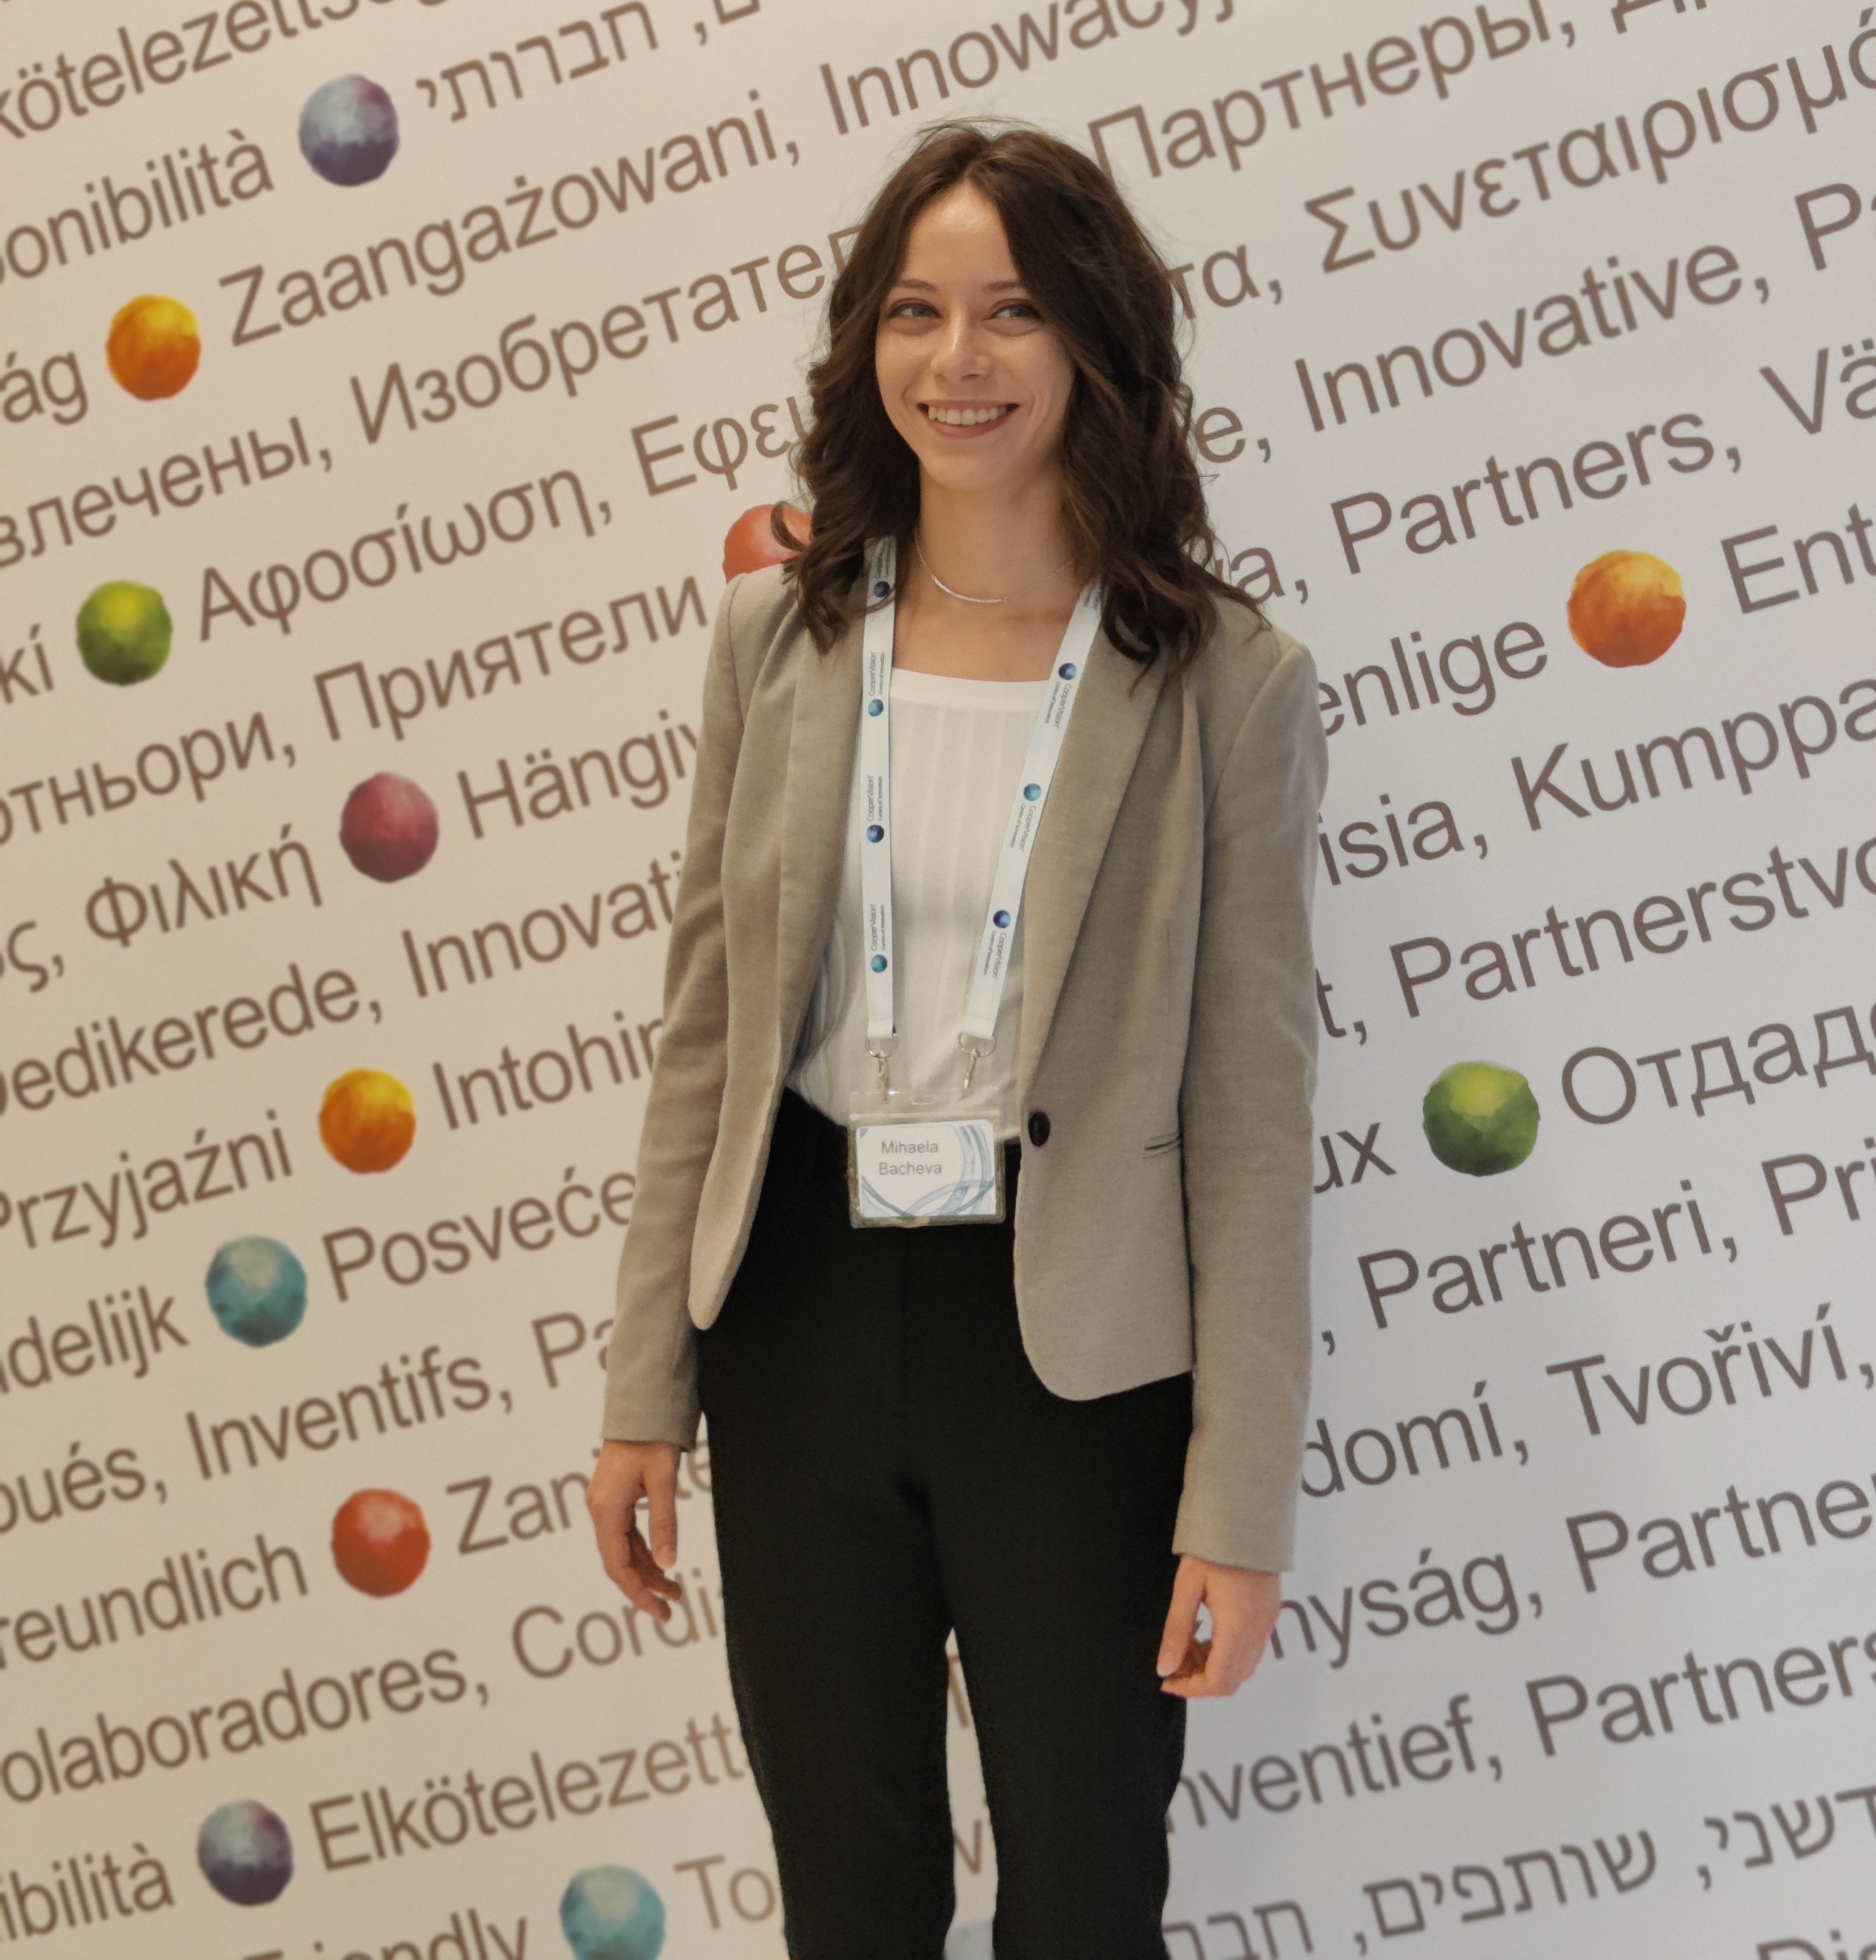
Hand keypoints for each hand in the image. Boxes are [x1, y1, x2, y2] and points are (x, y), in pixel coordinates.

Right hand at [587, 1439, 685, 1621]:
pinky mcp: (615, 1497)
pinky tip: (660, 1562)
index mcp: (606, 1510)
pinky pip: (626, 1533)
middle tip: (673, 1606)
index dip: (638, 1592)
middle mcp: (600, 1509)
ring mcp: (606, 1503)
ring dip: (647, 1569)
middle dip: (645, 1585)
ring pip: (624, 1549)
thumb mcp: (664, 1481)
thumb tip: (670, 1565)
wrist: (641, 1405)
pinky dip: (643, 1551)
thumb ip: (664, 1524)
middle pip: (620, 1561)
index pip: (617, 1565)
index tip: (660, 1611)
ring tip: (674, 1589)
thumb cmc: (652, 1438)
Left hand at [1156, 1556, 1280, 1697]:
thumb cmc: (1214, 1548)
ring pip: (1243, 1668)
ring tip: (1187, 1645)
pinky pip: (1251, 1651)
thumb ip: (1176, 1630)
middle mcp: (1257, 1632)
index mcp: (1237, 1627)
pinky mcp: (1270, 1615)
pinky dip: (1227, 1655)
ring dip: (1214, 1668)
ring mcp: (1267, 1624)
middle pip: (1232, 1680)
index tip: (1169, 1681)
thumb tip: (1165, 1668)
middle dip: (1200, 1680)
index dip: (1192, 1688)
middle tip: (1175, 1663)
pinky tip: (1207, 1633)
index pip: (1218, 1680)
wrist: (1247, 1518)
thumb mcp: (1187, 1586)